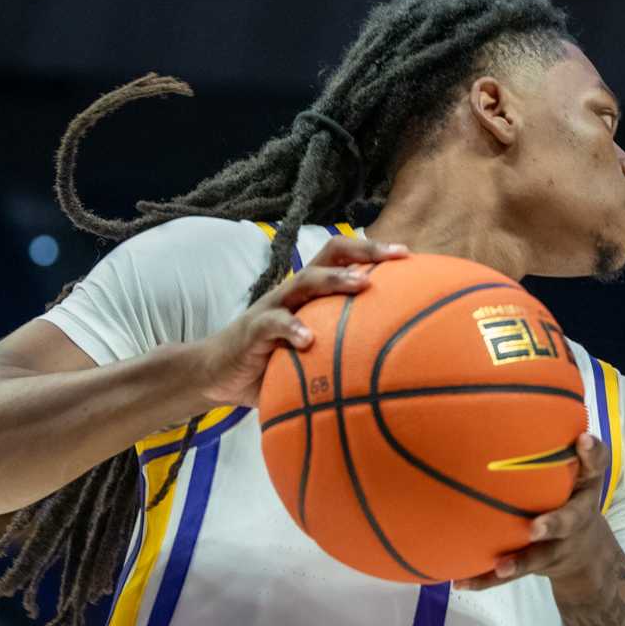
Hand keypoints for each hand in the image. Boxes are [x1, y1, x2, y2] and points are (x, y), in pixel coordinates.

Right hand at [190, 235, 407, 409]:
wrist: (216, 373)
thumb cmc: (273, 363)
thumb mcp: (313, 355)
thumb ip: (343, 353)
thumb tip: (393, 370)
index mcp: (310, 294)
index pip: (342, 258)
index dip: (373, 252)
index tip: (408, 254)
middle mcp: (294, 292)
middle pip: (328, 257)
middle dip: (364, 252)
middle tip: (395, 257)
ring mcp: (273, 307)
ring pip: (305, 281)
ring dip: (334, 280)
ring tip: (362, 284)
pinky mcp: (254, 330)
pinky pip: (274, 324)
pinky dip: (293, 329)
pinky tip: (309, 341)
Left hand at [455, 434, 613, 597]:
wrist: (588, 553)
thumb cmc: (569, 492)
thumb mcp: (574, 468)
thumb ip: (553, 438)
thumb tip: (509, 386)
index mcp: (584, 487)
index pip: (595, 466)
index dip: (592, 453)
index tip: (582, 439)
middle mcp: (576, 517)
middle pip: (569, 520)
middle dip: (555, 523)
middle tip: (537, 526)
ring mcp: (558, 546)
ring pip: (540, 556)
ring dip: (520, 561)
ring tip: (500, 565)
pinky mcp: (538, 565)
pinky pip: (510, 574)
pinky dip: (484, 579)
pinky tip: (458, 582)